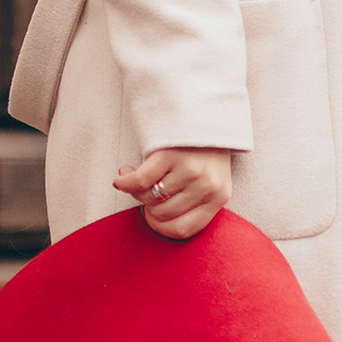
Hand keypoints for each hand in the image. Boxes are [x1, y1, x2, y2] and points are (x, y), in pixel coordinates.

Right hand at [112, 147, 232, 239]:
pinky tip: (123, 175)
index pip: (184, 229)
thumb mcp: (209, 179)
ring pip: (150, 198)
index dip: (160, 227)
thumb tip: (153, 220)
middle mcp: (207, 186)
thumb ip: (192, 202)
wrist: (206, 111)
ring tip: (136, 178)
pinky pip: (140, 180)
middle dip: (147, 206)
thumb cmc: (203, 150)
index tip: (151, 216)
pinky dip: (125, 181)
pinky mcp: (171, 155)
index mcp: (218, 197)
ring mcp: (190, 171)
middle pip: (163, 214)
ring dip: (136, 191)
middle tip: (143, 192)